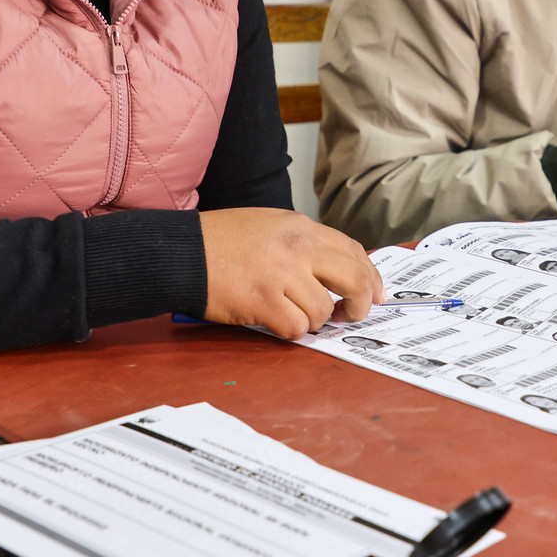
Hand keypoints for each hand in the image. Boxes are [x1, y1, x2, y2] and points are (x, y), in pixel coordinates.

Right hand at [200, 209, 381, 338]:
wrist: (180, 251)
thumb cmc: (220, 240)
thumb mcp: (270, 226)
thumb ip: (304, 244)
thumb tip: (338, 272)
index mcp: (301, 227)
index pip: (353, 252)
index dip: (371, 277)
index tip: (377, 295)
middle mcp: (297, 247)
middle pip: (354, 280)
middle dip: (359, 305)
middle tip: (349, 316)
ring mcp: (280, 273)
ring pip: (323, 310)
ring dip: (312, 320)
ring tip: (291, 313)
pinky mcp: (262, 301)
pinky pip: (296, 328)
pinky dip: (290, 331)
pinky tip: (274, 320)